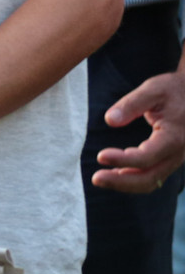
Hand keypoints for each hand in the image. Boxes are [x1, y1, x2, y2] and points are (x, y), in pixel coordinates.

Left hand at [93, 69, 184, 192]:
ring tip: (101, 178)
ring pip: (152, 180)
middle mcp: (178, 153)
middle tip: (96, 178)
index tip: (100, 156)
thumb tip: (109, 120)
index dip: (123, 160)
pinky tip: (116, 173)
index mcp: (174, 137)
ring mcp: (176, 158)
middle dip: (121, 181)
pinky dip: (134, 179)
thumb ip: (131, 104)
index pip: (147, 157)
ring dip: (126, 183)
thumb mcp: (153, 90)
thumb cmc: (173, 89)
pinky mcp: (171, 158)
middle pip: (150, 177)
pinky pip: (154, 175)